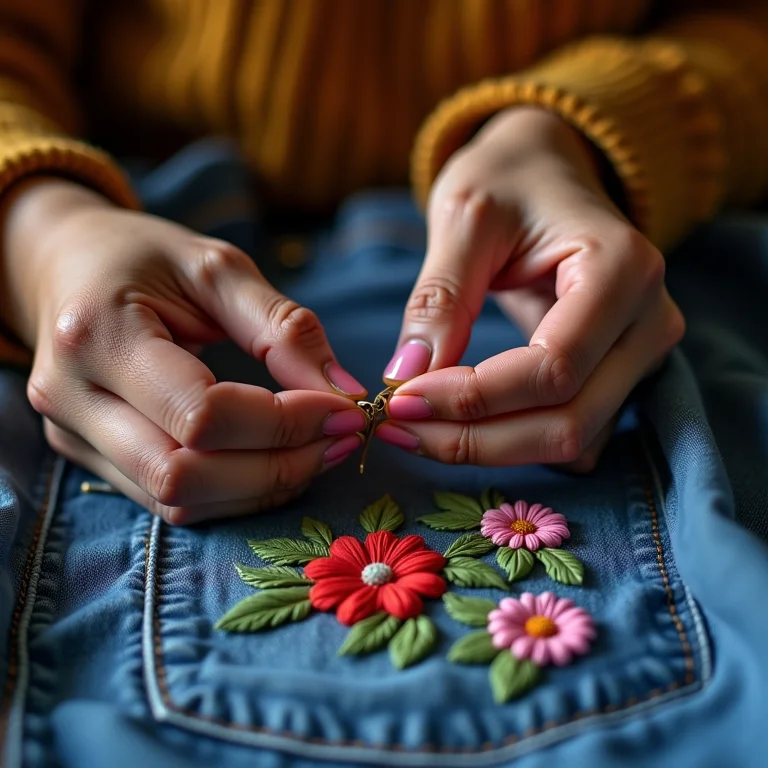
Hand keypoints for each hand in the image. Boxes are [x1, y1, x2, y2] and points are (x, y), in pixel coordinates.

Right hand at [0, 179, 367, 522]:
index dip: (284, 422)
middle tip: (339, 439)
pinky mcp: (90, 459)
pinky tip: (275, 461)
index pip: (201, 414)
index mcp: (97, 336)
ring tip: (317, 451)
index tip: (343, 408)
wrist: (66, 266)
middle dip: (278, 467)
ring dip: (261, 488)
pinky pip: (170, 503)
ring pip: (178, 503)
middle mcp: (71, 399)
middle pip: (185, 477)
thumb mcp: (217, 268)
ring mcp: (74, 438)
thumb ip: (283, 328)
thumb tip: (345, 394)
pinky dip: (235, 492)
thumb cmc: (141, 257)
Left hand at [378, 107, 683, 469]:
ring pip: (573, 441)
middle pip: (569, 423)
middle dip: (476, 439)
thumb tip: (406, 376)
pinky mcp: (619, 374)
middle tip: (399, 427)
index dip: (473, 399)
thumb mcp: (464, 217)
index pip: (552, 369)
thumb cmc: (508, 179)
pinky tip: (461, 422)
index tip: (400, 399)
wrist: (546, 171)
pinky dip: (516, 442)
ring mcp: (642, 354)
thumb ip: (440, 298)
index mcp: (622, 269)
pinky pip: (575, 436)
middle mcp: (649, 321)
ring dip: (492, 448)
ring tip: (419, 427)